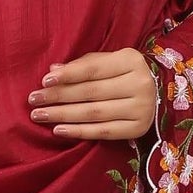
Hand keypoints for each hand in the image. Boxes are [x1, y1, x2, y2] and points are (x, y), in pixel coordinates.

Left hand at [27, 47, 157, 140]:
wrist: (159, 94)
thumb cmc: (125, 74)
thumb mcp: (109, 62)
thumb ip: (83, 65)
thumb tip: (53, 71)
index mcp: (132, 60)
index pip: (93, 69)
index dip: (68, 75)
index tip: (44, 81)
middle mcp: (140, 84)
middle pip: (91, 92)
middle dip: (58, 97)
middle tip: (34, 101)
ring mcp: (141, 108)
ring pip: (94, 113)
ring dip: (63, 115)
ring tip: (40, 115)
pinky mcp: (138, 128)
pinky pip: (103, 132)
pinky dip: (79, 132)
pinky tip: (58, 130)